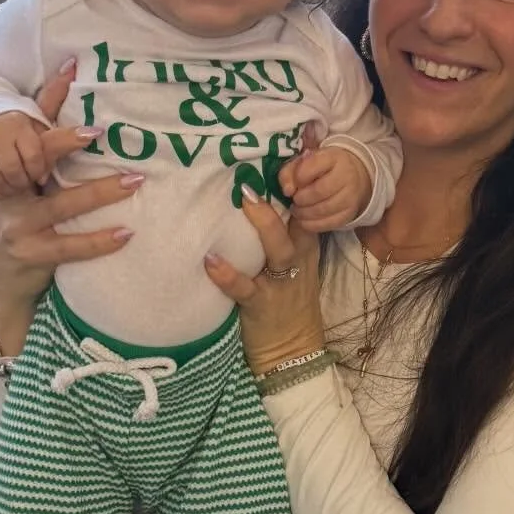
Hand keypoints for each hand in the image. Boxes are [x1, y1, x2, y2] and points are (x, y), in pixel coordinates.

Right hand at [0, 69, 135, 354]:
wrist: (0, 287)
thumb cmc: (26, 236)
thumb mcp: (34, 198)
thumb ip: (56, 172)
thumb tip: (100, 138)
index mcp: (18, 172)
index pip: (33, 126)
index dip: (51, 97)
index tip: (72, 68)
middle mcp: (15, 193)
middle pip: (39, 159)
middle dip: (67, 141)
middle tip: (100, 130)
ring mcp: (20, 225)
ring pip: (62, 203)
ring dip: (100, 192)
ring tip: (134, 182)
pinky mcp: (31, 254)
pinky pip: (70, 246)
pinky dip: (99, 240)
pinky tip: (125, 233)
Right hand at [0, 109, 68, 198]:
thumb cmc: (19, 129)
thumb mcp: (41, 127)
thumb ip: (65, 135)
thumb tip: (95, 132)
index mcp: (18, 125)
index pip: (34, 155)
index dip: (40, 168)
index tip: (42, 174)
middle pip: (16, 172)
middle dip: (26, 180)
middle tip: (31, 181)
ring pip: (0, 181)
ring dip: (13, 188)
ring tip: (19, 185)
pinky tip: (5, 187)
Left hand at [205, 193, 324, 376]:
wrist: (295, 353)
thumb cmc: (287, 305)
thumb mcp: (293, 268)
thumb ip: (278, 237)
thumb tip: (249, 199)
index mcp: (304, 249)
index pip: (303, 211)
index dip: (292, 187)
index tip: (274, 160)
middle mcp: (296, 261)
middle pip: (293, 224)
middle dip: (275, 201)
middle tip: (251, 176)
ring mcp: (281, 283)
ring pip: (277, 249)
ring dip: (261, 225)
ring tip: (241, 201)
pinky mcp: (262, 306)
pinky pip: (245, 287)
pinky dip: (227, 274)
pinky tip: (210, 260)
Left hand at [281, 144, 372, 233]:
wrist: (350, 177)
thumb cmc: (320, 169)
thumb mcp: (304, 163)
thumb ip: (289, 172)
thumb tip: (287, 190)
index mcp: (333, 157)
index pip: (312, 166)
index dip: (298, 178)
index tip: (292, 184)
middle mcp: (346, 174)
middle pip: (319, 191)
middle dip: (300, 198)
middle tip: (294, 200)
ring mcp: (351, 195)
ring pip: (323, 209)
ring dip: (304, 213)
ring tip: (297, 210)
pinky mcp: (350, 213)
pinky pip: (328, 223)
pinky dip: (311, 224)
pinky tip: (304, 219)